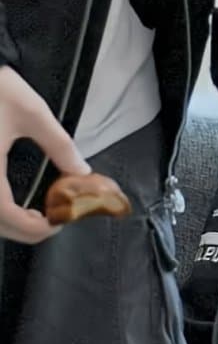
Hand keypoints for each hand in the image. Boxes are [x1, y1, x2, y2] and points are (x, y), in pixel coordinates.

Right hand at [0, 65, 89, 242]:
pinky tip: (11, 201)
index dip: (35, 228)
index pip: (8, 217)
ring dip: (9, 221)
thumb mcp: (33, 114)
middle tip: (52, 221)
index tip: (57, 223)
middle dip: (24, 229)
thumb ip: (60, 145)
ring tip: (35, 214)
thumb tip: (82, 170)